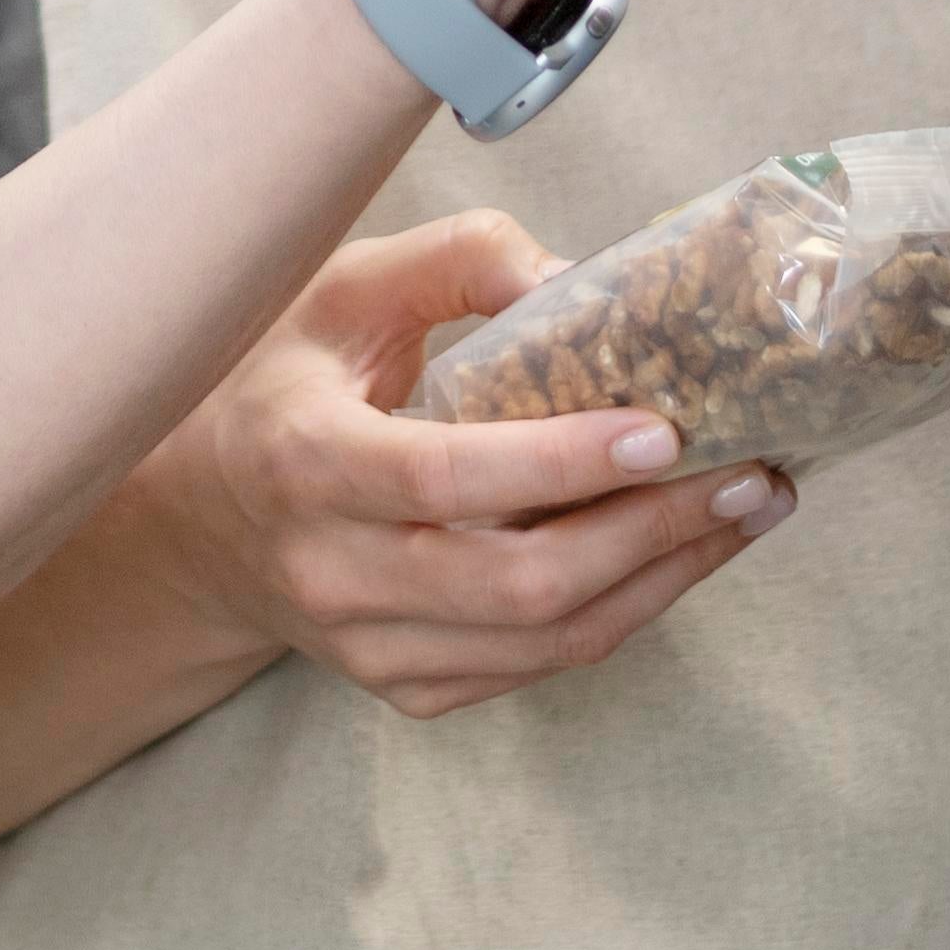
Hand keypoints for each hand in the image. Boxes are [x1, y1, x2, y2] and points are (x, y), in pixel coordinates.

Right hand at [143, 215, 787, 720]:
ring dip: (664, 580)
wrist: (198, 516)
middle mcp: (330, 572)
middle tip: (750, 474)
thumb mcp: (343, 289)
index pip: (444, 479)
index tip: (662, 427)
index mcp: (304, 459)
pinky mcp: (404, 687)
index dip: (560, 463)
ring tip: (746, 510)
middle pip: (516, 586)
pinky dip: (622, 613)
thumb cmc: (284, 378)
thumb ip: (453, 262)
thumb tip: (572, 277)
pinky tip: (675, 554)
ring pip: (544, 643)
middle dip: (652, 533)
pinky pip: (536, 667)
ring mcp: (366, 646)